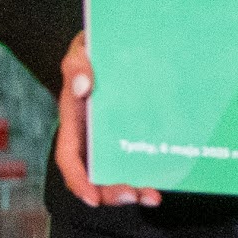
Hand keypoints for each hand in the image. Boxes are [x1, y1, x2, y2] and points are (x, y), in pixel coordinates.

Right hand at [50, 37, 160, 208]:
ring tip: (152, 196)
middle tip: (134, 196)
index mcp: (74, 120)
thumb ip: (77, 65)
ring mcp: (116, 135)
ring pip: (120, 171)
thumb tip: (82, 87)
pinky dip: (153, 170)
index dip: (78, 180)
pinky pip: (143, 156)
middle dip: (111, 191)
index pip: (69, 157)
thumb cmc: (95, 48)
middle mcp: (93, 135)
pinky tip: (169, 179)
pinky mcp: (138, 131)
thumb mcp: (81, 50)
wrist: (122, 40)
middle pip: (96, 173)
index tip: (91, 197)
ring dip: (134, 188)